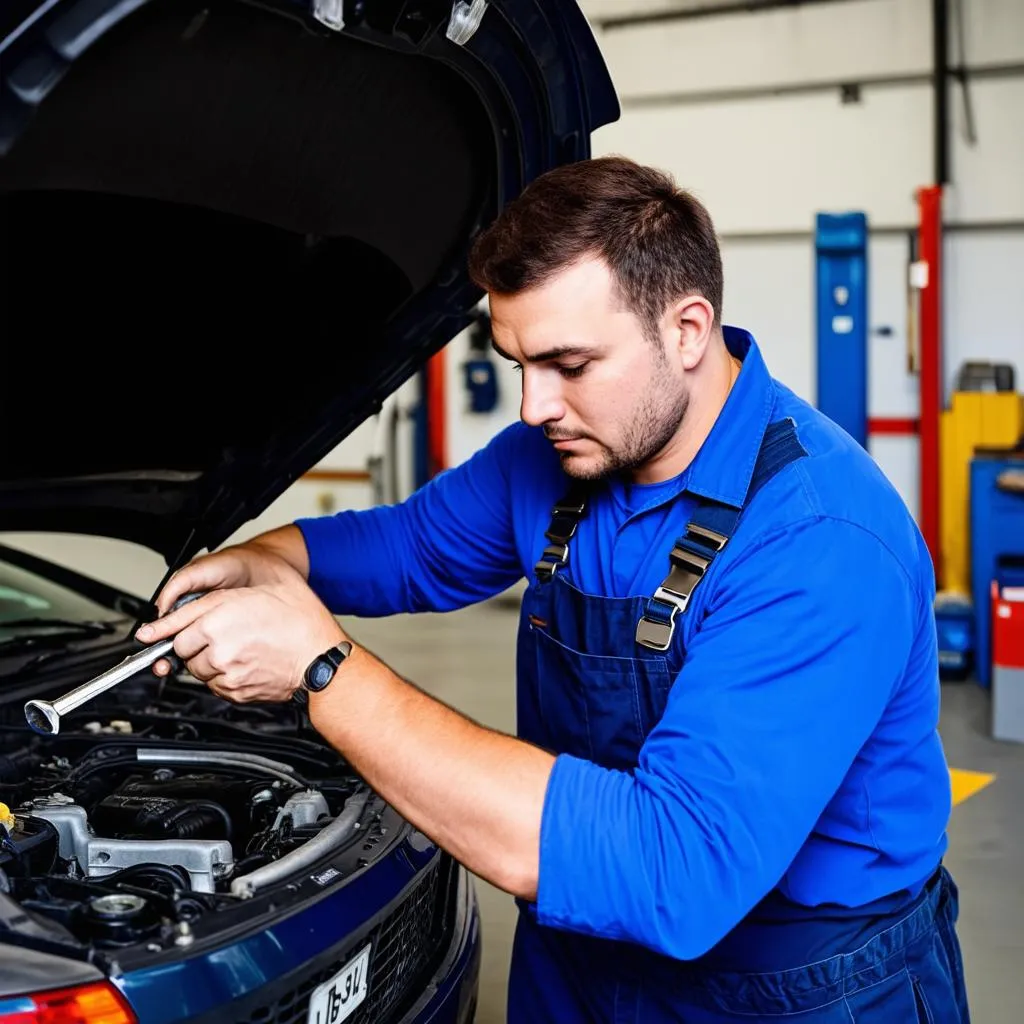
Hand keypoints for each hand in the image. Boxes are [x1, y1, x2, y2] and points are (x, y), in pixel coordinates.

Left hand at [136, 572, 345, 703]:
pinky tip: (245, 662)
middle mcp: (218, 645)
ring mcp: (225, 671)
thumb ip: (220, 592)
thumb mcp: (265, 587)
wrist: (323, 660)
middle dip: (196, 640)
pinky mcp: (234, 691)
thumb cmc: (303, 622)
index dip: (160, 627)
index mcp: (222, 615)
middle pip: (183, 647)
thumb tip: (186, 602)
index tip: (145, 634)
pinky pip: (213, 684)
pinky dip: (222, 675)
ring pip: (197, 667)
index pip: (176, 622)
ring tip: (238, 647)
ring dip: (209, 659)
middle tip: (221, 633)